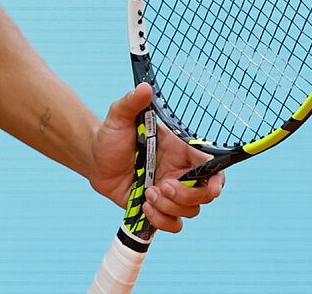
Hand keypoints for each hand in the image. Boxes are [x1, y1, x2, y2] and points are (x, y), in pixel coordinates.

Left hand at [87, 83, 223, 233]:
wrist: (94, 158)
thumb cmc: (111, 135)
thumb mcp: (119, 116)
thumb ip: (132, 102)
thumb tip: (145, 87)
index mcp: (180, 150)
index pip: (212, 167)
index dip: (216, 180)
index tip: (210, 187)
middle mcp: (179, 172)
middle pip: (205, 194)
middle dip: (186, 195)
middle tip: (161, 185)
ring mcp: (170, 192)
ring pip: (190, 211)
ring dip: (169, 206)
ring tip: (147, 193)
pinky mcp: (158, 207)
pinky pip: (173, 224)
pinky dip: (162, 220)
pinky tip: (144, 207)